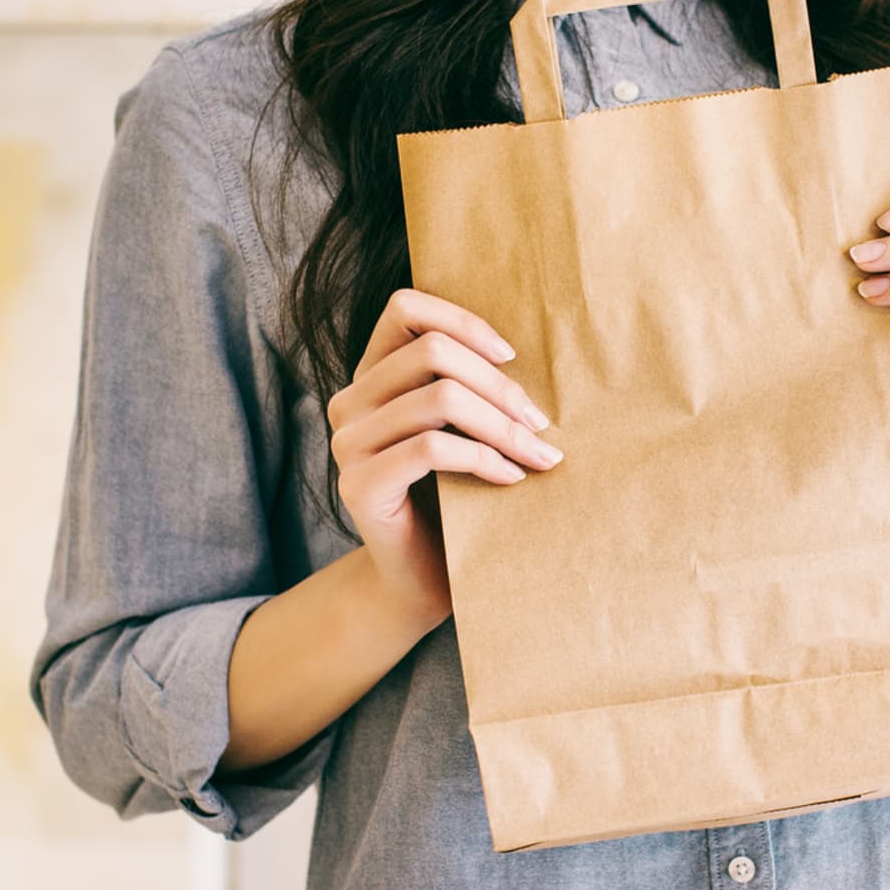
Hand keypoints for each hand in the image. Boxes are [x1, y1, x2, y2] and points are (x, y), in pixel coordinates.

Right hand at [326, 288, 563, 630]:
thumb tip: (527, 346)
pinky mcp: (359, 486)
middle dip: (499, 384)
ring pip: (438, 400)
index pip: (404, 309)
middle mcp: (349, 403)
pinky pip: (430, 449)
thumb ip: (468, 385)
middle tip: (541, 421)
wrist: (421, 580)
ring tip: (539, 454)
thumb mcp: (462, 429)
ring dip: (502, 425)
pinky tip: (511, 477)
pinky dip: (483, 458)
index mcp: (371, 377)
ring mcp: (348, 445)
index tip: (512, 355)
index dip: (463, 320)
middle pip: (432, 352)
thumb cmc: (454, 499)